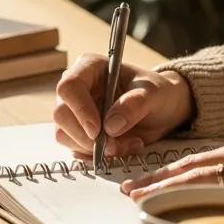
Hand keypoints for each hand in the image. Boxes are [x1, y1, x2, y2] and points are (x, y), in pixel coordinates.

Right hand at [54, 55, 193, 157]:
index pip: (69, 87)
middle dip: (87, 137)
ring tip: (126, 144)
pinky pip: (76, 149)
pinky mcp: (78, 132)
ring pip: (65, 135)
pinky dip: (97, 156)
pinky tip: (121, 147)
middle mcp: (76, 88)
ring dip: (94, 149)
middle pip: (61, 114)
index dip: (80, 110)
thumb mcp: (153, 94)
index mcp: (89, 68)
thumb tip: (110, 126)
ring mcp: (74, 111)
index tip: (98, 130)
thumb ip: (134, 105)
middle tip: (116, 145)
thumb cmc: (156, 93)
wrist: (162, 111)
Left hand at [121, 134, 223, 223]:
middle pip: (192, 167)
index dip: (168, 170)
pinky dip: (203, 208)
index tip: (142, 180)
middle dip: (157, 180)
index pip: (199, 158)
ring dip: (168, 192)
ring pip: (202, 181)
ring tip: (141, 202)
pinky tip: (183, 217)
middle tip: (128, 192)